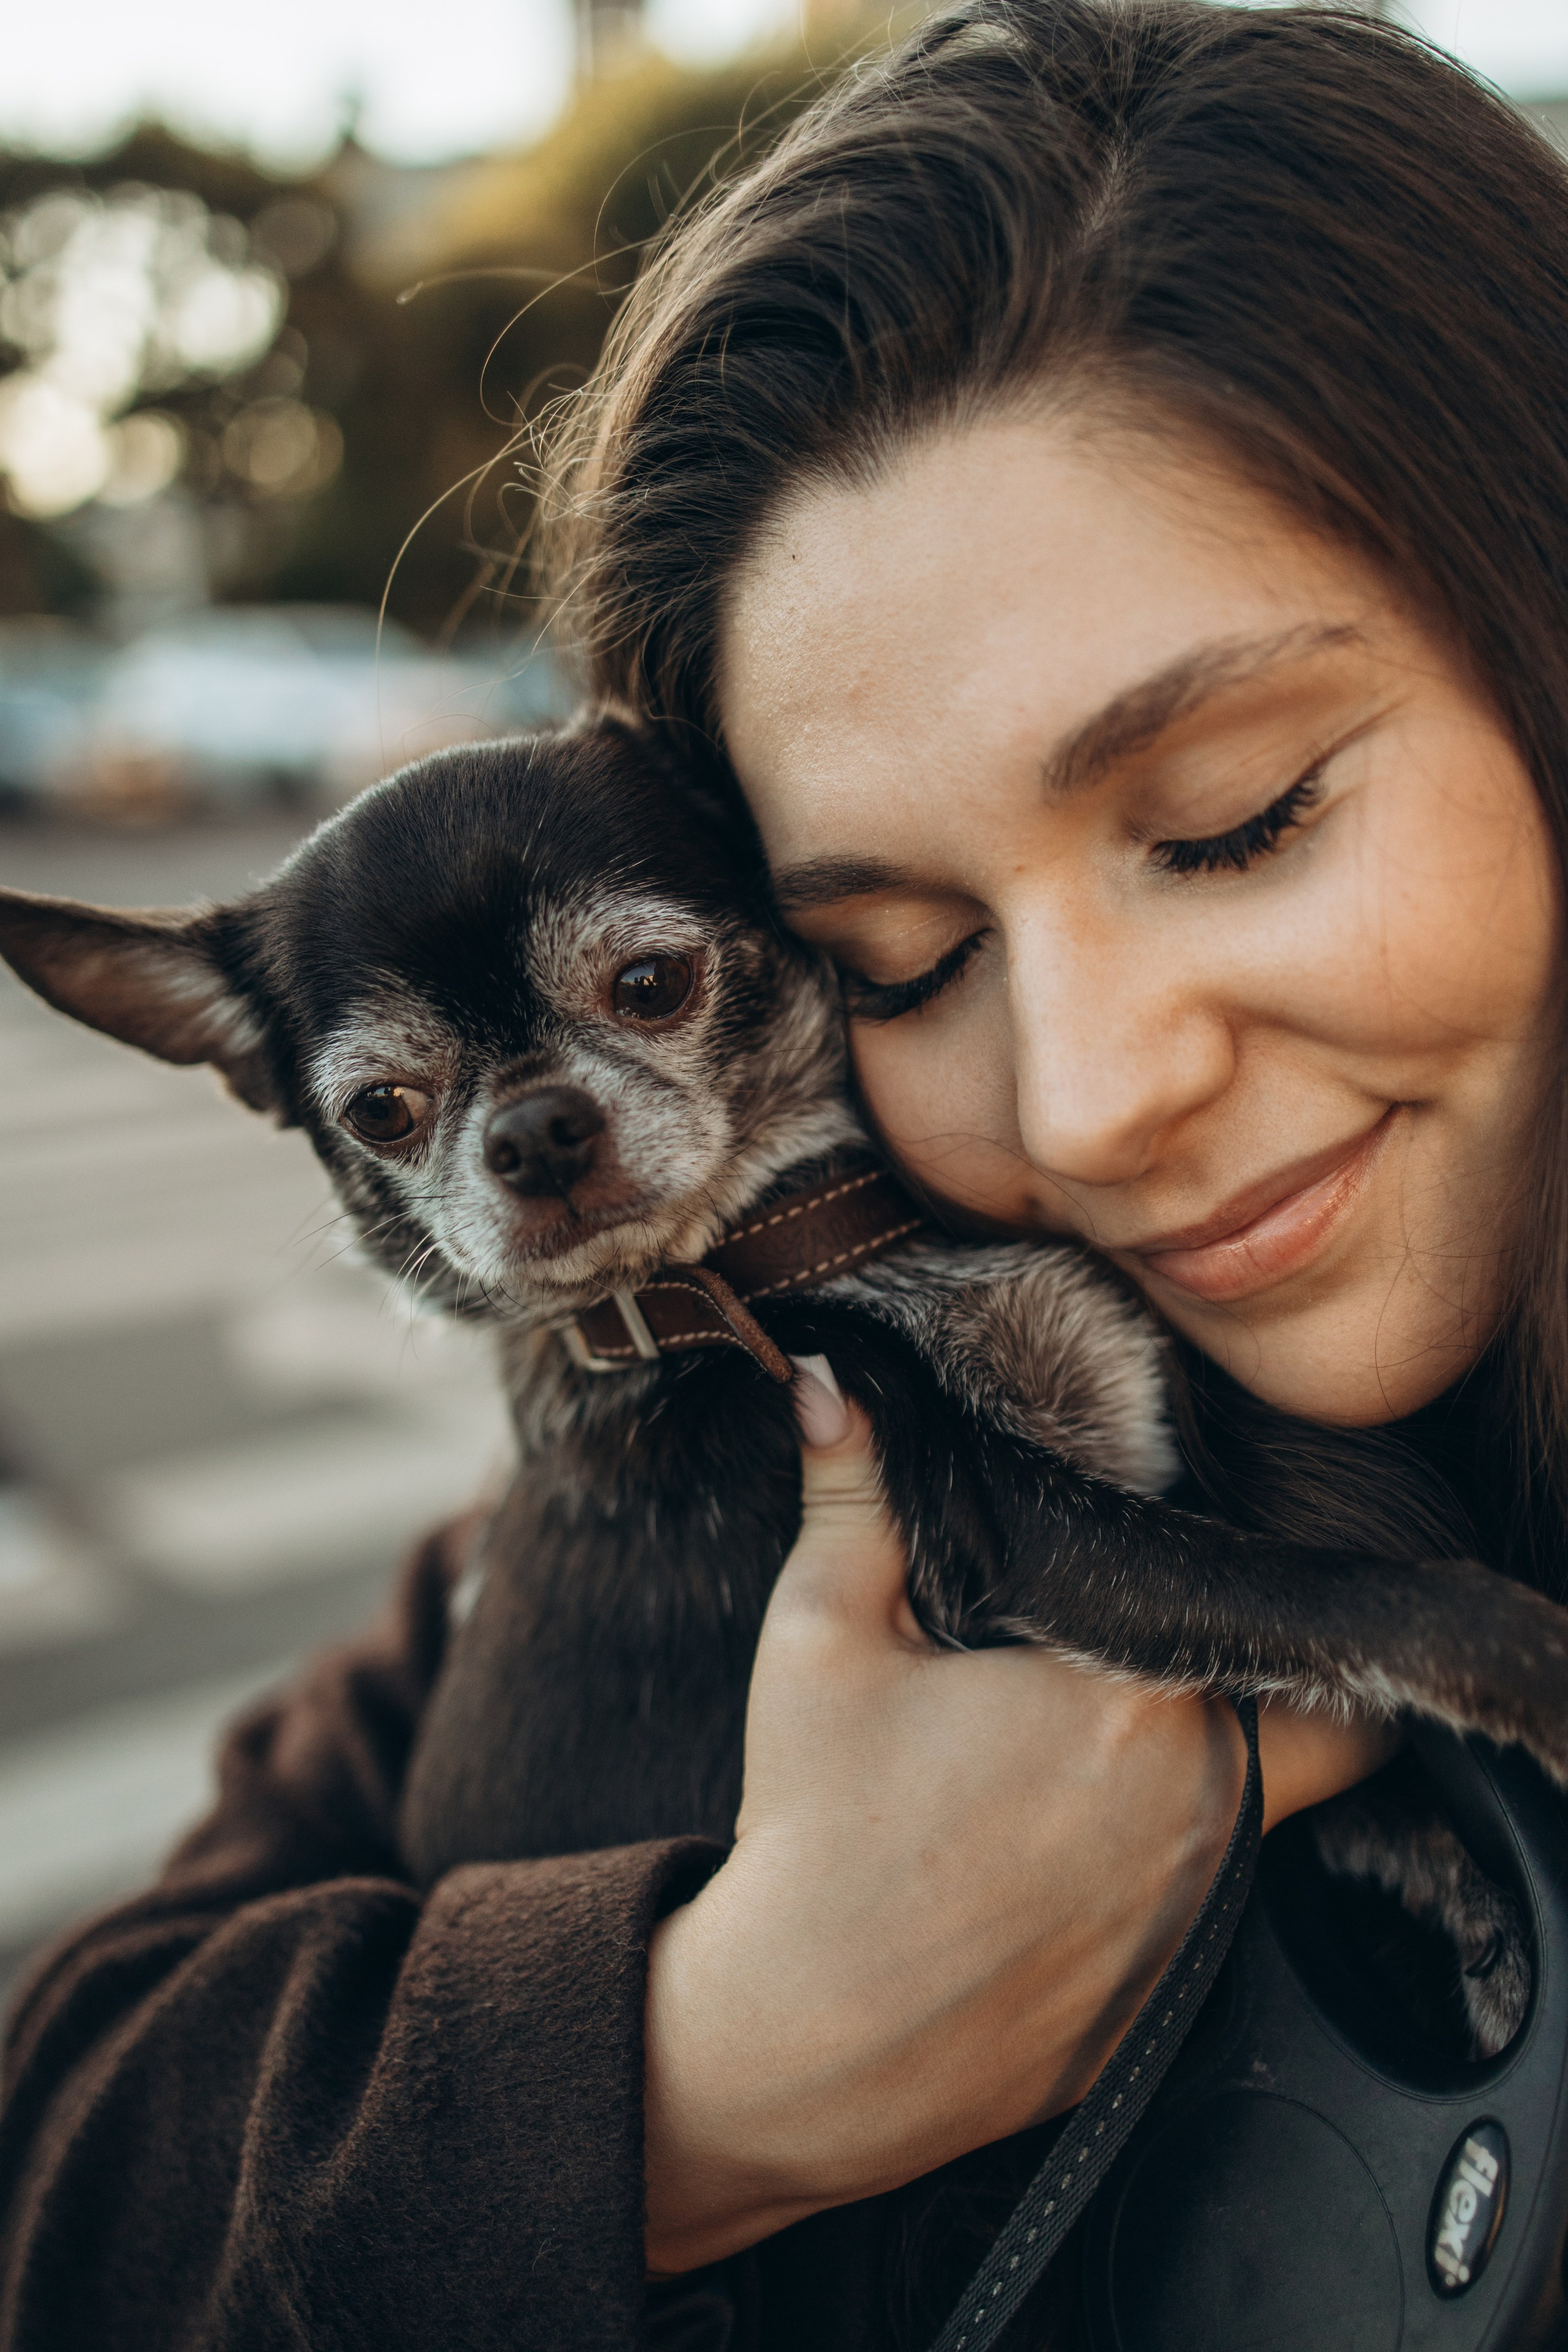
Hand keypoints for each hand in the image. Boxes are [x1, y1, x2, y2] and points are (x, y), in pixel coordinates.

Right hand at [643, 1378, 1392, 2274]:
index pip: (1264, 1620)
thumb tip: (830, 1380)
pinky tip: (1055, 1855)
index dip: (1234, 1588)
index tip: (1169, 1579)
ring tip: (1085, 1753)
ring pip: (1260, 1817)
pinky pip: (1197, 1908)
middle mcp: (1200, 1812)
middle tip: (1158, 1658)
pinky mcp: (1165, 2001)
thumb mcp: (821, 1641)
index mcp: (1134, 1704)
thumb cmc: (814, 1835)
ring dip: (1199, 1775)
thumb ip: (853, 1497)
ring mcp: (1193, 1917)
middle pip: (1314, 1726)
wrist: (797, 2043)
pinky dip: (1154, 1872)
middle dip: (1261, 1686)